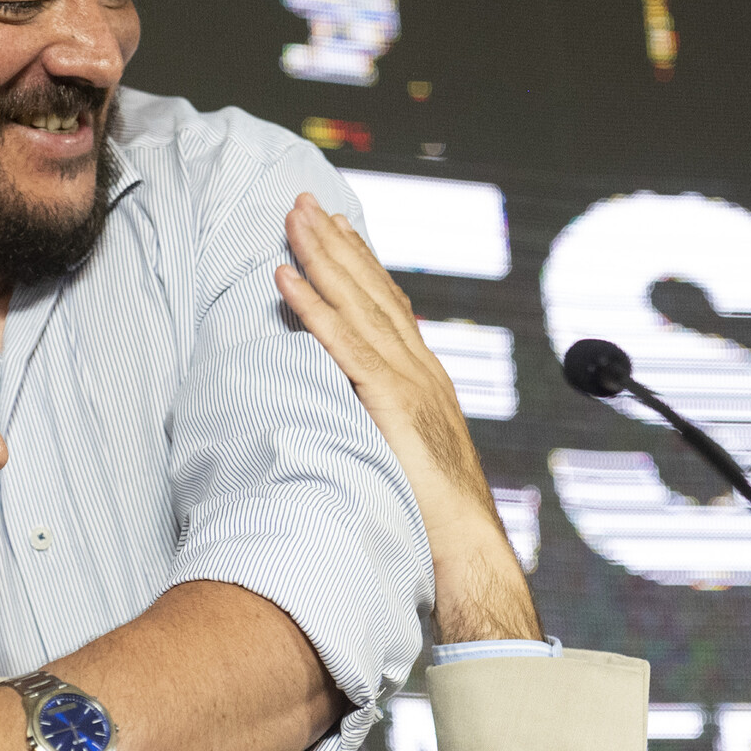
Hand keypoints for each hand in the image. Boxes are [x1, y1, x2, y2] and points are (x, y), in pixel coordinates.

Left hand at [276, 193, 540, 643]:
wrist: (466, 548)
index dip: (361, 264)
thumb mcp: (409, 455)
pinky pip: (341, 343)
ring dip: (320, 257)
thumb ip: (386, 425)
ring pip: (355, 303)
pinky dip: (312, 306)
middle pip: (371, 289)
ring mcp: (408, 380)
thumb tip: (354, 416)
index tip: (338, 228)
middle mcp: (420, 368)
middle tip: (305, 203)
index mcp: (425, 379)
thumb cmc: (435, 516)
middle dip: (336, 242)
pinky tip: (284, 278)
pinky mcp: (389, 399)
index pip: (388, 306)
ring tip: (291, 220)